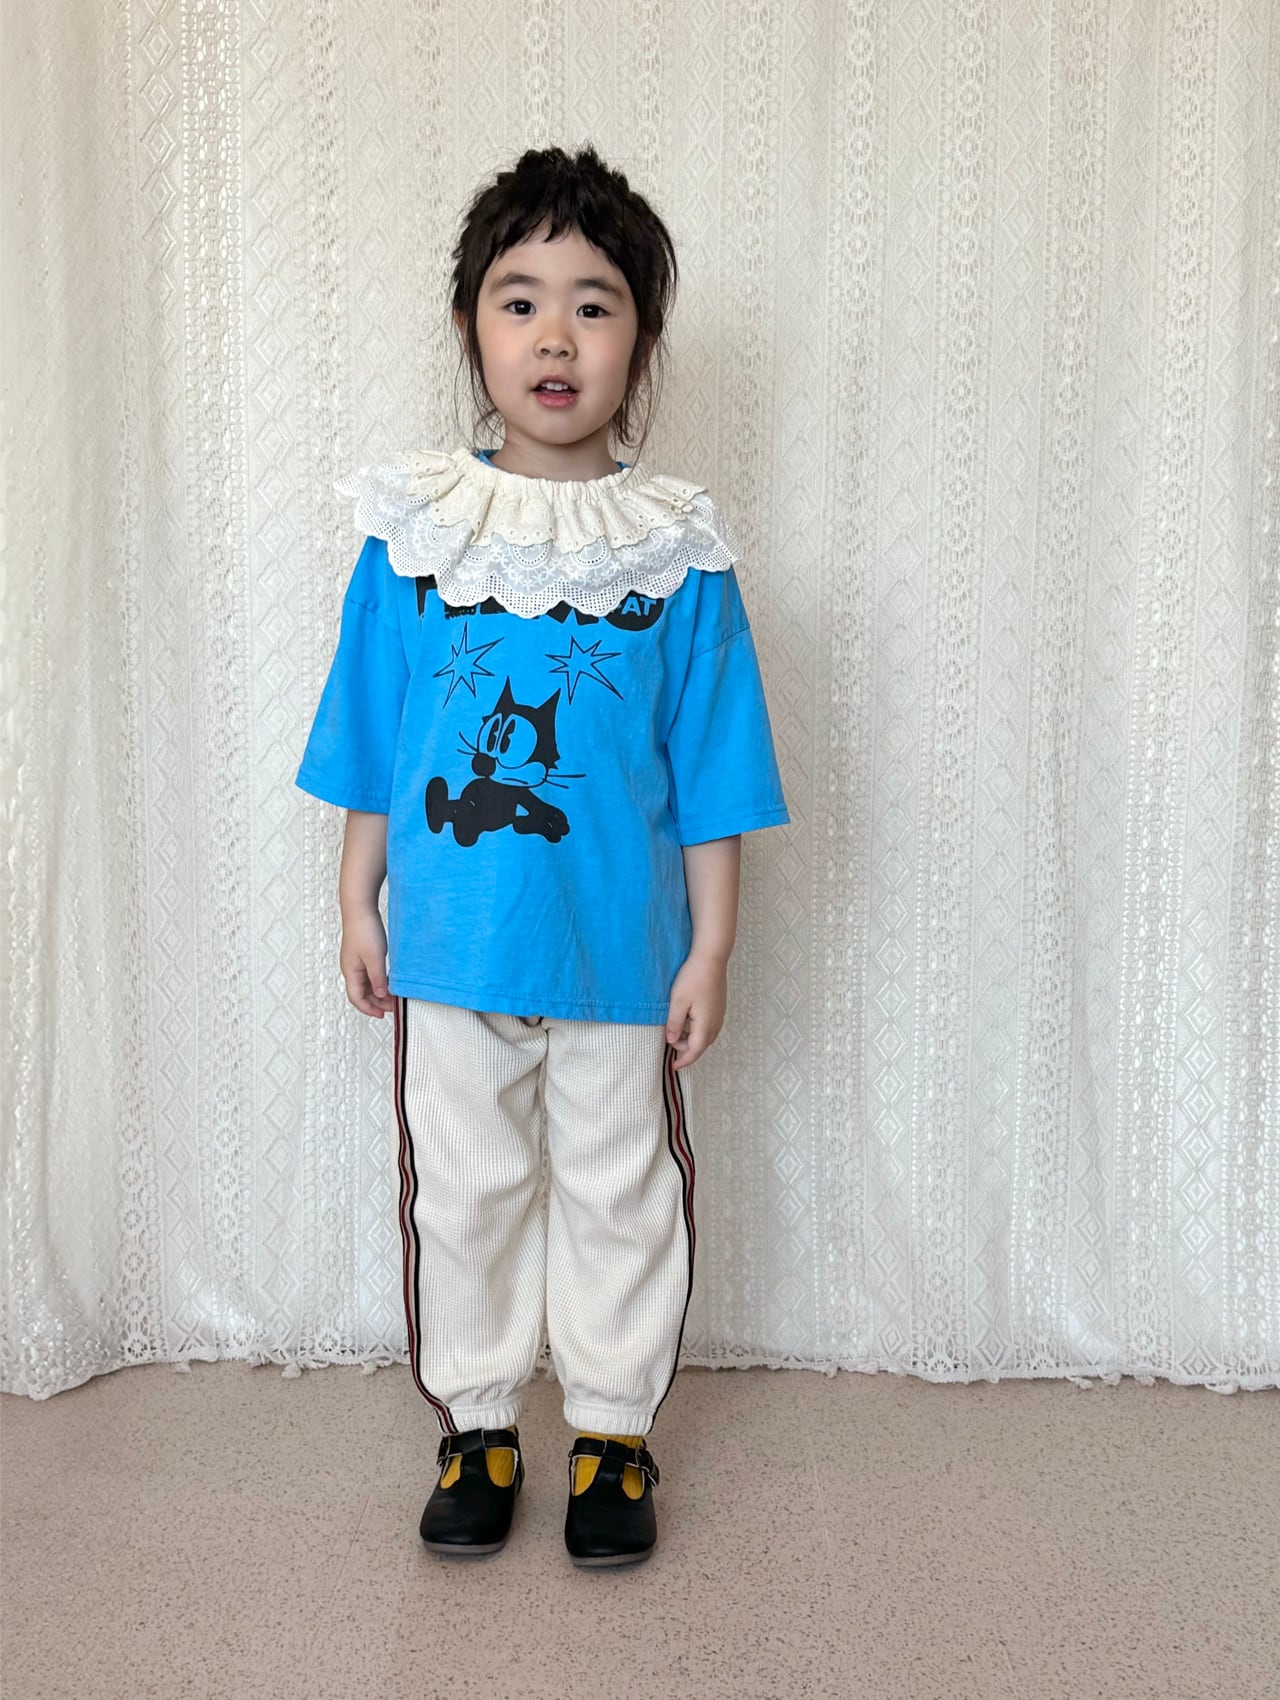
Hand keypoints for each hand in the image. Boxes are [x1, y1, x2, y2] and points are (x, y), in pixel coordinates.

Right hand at [340, 907, 395, 1018]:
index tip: (383, 1014)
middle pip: (362, 993)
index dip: (369, 1009)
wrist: (361, 909)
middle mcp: (351, 969)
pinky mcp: (362, 955)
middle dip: (377, 1002)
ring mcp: (356, 962)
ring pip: (366, 984)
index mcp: (350, 972)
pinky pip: (369, 974)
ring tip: (394, 994)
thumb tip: (380, 995)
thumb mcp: (375, 959)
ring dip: (379, 992)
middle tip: (393, 1005)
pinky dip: (379, 981)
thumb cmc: (364, 931)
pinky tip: (389, 980)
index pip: (357, 999)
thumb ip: (378, 978)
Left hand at [665, 951, 728, 1069]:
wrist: (711, 958)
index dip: (684, 1060)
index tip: (674, 1066)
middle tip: (670, 1041)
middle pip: (702, 1045)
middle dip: (687, 1049)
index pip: (696, 1050)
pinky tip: (688, 1018)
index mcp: (706, 1024)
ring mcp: (720, 1013)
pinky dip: (698, 1029)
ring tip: (677, 1030)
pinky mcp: (719, 1005)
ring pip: (707, 1035)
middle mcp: (716, 1021)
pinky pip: (710, 1025)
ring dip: (693, 1039)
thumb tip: (671, 1040)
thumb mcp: (678, 1002)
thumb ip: (674, 1023)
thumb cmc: (694, 977)